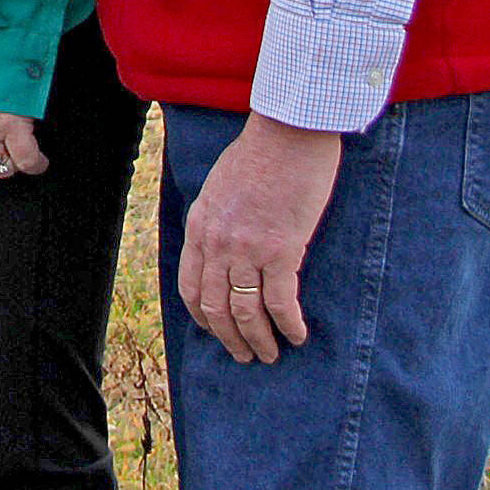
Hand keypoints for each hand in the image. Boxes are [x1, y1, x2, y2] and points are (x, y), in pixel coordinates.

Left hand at [178, 113, 344, 362]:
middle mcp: (217, 243)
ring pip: (246, 312)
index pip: (191, 287)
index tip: (216, 332)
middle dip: (231, 339)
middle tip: (248, 356)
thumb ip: (217, 220)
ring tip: (272, 354)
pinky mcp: (281, 250)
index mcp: (200, 227)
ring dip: (259, 341)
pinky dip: (288, 326)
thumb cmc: (259, 155)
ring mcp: (248, 249)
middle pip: (216, 308)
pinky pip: (280, 303)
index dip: (203, 318)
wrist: (288, 132)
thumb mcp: (219, 188)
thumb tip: (224, 248)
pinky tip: (298, 335)